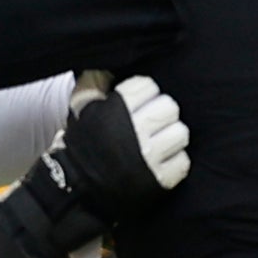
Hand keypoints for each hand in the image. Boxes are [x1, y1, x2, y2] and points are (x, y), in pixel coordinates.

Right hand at [0, 75, 189, 257]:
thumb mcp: (79, 111)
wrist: (75, 192)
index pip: (148, 87)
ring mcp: (149, 156)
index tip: (137, 105)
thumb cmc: (79, 147)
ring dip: (171, 137)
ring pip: (180, 133)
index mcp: (116, 110)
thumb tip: (107, 65)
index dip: (143, 94)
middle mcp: (135, 130)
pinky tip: (160, 163)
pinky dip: (174, 162)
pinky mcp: (159, 179)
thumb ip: (91, 84)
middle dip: (161, 114)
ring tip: (158, 143)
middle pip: (169, 107)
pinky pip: (182, 161)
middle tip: (151, 124)